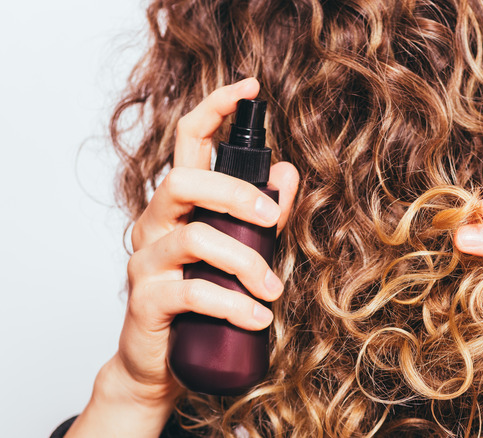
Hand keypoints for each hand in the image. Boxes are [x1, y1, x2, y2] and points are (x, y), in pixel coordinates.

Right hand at [66, 78, 299, 436]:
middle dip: (237, 193)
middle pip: (184, 181)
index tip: (249, 87)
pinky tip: (257, 318)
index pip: (188, 141)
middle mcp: (156, 223)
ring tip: (273, 290)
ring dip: (245, 260)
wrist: (161, 363)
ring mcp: (146, 261)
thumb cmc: (204, 302)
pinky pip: (191, 292)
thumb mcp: (241, 252)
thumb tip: (286, 174)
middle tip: (273, 220)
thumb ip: (262, 214)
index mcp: (180, 204)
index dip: (215, 109)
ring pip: (193, 237)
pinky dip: (233, 303)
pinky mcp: (146, 300)